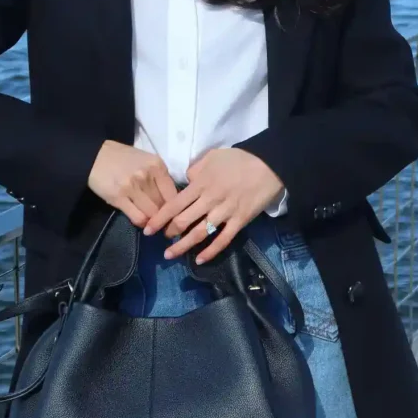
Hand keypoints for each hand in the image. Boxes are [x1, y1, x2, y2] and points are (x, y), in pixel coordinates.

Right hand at [87, 141, 178, 227]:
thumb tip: (172, 201)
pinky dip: (142, 223)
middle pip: (164, 205)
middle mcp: (146, 175)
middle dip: (164, 216)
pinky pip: (137, 217)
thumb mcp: (147, 161)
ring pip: (152, 213)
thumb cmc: (124, 159)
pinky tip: (141, 222)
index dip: (176, 208)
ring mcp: (132, 187)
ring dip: (153, 221)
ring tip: (152, 224)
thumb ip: (159, 178)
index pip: (174, 194)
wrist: (95, 156)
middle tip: (163, 222)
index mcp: (157, 165)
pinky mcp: (118, 197)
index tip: (174, 215)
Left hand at [143, 148, 284, 262]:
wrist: (269, 164)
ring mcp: (225, 212)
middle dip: (169, 233)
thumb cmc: (239, 159)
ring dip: (183, 246)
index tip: (148, 229)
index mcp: (201, 183)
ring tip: (171, 255)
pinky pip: (223, 240)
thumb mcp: (213, 156)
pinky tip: (200, 260)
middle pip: (184, 221)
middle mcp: (210, 200)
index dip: (159, 218)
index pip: (174, 204)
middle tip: (162, 239)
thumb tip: (186, 181)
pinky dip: (211, 251)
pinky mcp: (240, 221)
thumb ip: (196, 169)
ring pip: (200, 233)